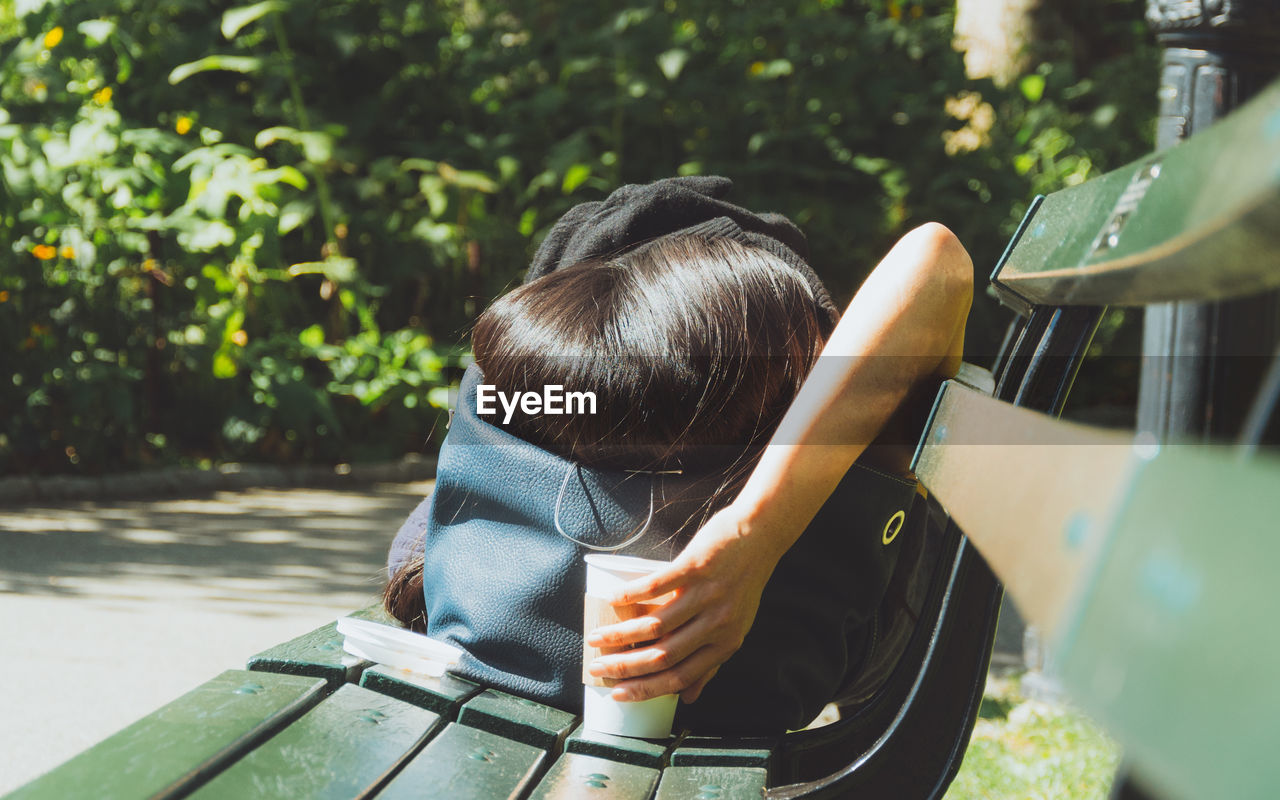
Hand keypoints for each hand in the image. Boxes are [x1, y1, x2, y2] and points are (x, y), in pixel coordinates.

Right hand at [583, 503, 781, 703]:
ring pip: (656, 625)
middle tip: (597, 668)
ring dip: (620, 635)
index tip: (618, 694)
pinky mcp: (695, 567)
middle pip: (663, 656)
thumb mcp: (736, 628)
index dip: (646, 689)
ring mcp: (706, 596)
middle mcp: (717, 624)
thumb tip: (688, 698)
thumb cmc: (744, 583)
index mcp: (725, 644)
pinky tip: (612, 599)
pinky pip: (656, 586)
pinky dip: (631, 594)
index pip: (681, 677)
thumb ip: (712, 662)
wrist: (759, 536)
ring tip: (596, 637)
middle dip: (625, 667)